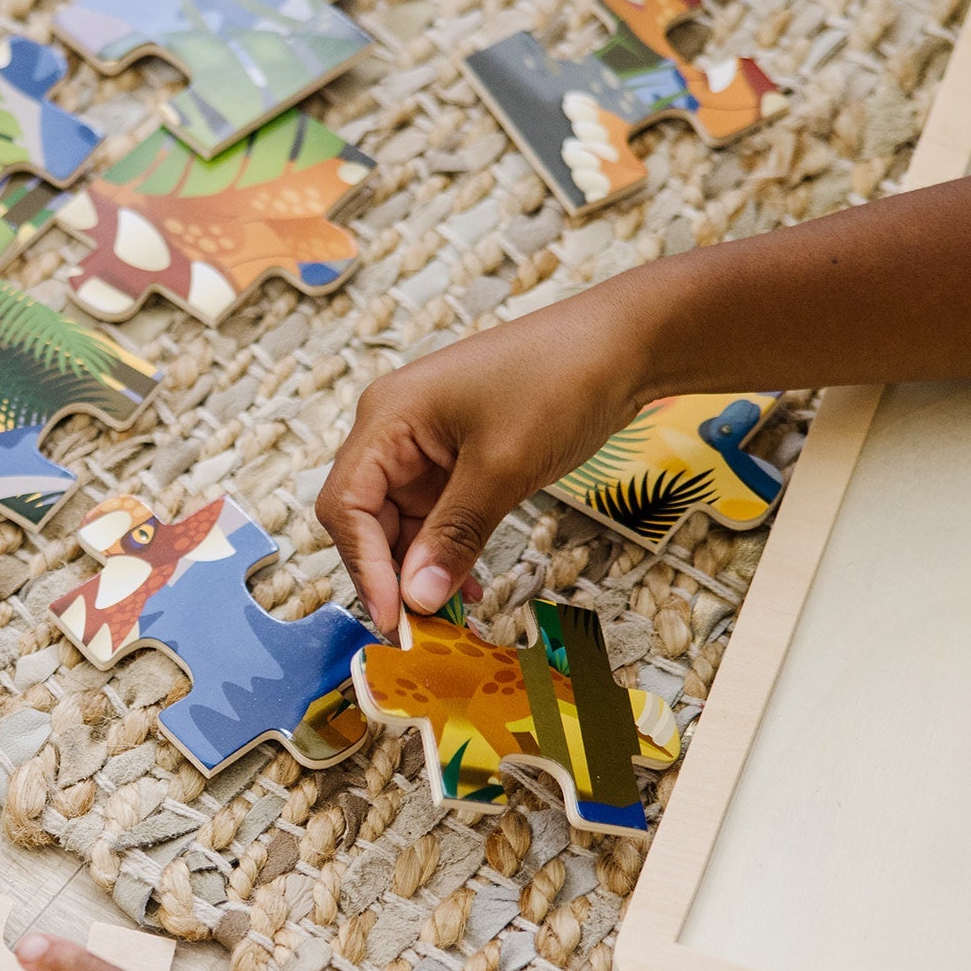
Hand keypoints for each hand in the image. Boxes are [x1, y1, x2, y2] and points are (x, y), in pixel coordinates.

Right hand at [317, 285, 651, 633]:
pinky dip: (448, 551)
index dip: (365, 567)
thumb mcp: (504, 466)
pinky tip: (472, 583)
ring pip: (401, 524)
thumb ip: (455, 535)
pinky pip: (435, 516)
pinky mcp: (455, 458)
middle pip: (366, 519)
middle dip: (392, 574)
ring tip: (452, 614)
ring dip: (422, 569)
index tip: (396, 617)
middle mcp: (392, 430)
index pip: (346, 506)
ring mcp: (424, 445)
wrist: (624, 341)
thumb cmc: (561, 379)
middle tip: (423, 628)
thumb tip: (419, 598)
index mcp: (387, 418)